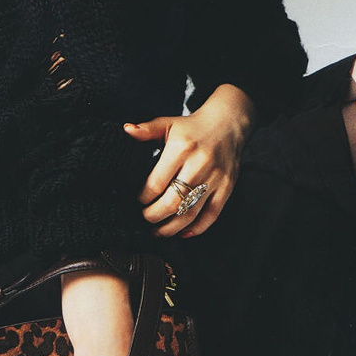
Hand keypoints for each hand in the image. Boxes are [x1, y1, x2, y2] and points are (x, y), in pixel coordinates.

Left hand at [123, 84, 255, 238]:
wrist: (228, 124)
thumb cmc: (194, 127)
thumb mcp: (168, 123)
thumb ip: (147, 129)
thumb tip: (127, 130)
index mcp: (181, 148)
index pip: (156, 183)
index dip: (144, 197)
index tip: (139, 200)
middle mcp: (199, 164)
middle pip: (172, 202)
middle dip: (154, 216)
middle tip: (145, 218)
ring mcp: (215, 178)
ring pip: (190, 212)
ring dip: (171, 228)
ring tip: (159, 231)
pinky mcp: (226, 187)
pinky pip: (211, 214)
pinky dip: (197, 228)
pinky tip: (183, 232)